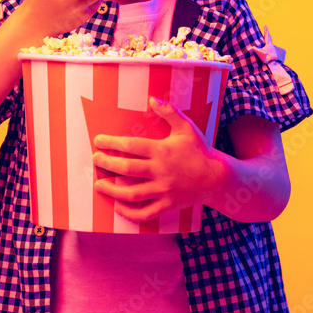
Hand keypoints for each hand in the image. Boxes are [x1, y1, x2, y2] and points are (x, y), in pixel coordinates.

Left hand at [92, 97, 223, 221]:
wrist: (217, 178)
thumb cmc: (199, 150)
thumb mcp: (187, 128)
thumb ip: (169, 112)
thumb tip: (152, 99)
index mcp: (163, 150)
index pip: (131, 145)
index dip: (112, 143)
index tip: (98, 141)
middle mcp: (161, 171)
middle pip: (127, 168)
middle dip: (107, 164)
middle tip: (95, 160)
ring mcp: (164, 190)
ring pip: (132, 194)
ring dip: (112, 190)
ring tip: (99, 184)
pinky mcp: (168, 205)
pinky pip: (145, 213)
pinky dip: (129, 213)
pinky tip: (118, 206)